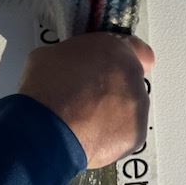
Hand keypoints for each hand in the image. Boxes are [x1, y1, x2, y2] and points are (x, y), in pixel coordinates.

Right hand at [18, 33, 153, 168]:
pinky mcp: (135, 135)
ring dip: (114, 111)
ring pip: (130, 107)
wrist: (48, 131)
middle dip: (113, 86)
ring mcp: (136, 106)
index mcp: (115, 49)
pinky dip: (112, 135)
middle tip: (88, 95)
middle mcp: (131, 75)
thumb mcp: (51, 54)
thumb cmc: (47, 92)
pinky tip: (89, 134)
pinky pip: (126, 133)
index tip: (112, 65)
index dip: (123, 58)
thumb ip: (72, 55)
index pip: (138, 50)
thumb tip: (66, 64)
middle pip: (131, 80)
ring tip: (84, 118)